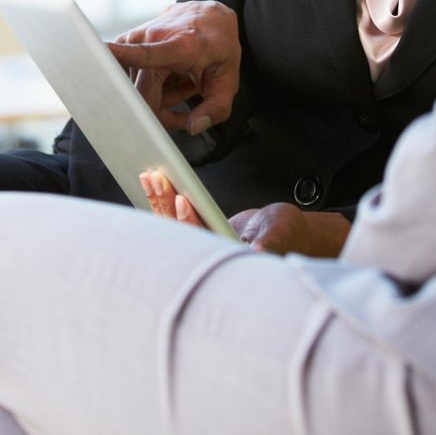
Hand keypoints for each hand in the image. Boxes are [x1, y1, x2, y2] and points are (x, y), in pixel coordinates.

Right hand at [106, 0, 240, 135]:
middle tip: (190, 95)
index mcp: (179, 46)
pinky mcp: (127, 40)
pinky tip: (169, 77)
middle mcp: (152, 38)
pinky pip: (131, 76)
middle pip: (142, 94)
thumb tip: (193, 127)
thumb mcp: (228, 79)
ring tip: (183, 80)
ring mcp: (136, 38)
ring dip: (160, 94)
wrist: (210, 14)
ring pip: (136, 88)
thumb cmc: (219, 45)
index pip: (144, 54)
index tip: (95, 57)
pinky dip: (149, 84)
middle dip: (164, 108)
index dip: (119, 57)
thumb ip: (216, 108)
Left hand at [140, 173, 350, 258]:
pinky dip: (164, 201)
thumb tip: (260, 250)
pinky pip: (175, 217)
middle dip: (165, 205)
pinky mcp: (198, 230)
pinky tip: (154, 186)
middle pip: (177, 232)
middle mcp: (207, 253)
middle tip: (155, 178)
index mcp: (224, 258)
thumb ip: (269, 242)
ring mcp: (200, 242)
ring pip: (172, 224)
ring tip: (149, 176)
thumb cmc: (286, 236)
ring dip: (160, 201)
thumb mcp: (280, 234)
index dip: (188, 221)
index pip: (199, 241)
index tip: (182, 199)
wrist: (285, 233)